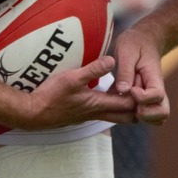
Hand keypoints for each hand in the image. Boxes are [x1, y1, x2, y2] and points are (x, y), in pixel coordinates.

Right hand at [10, 56, 135, 131]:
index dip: (139, 97)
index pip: (127, 105)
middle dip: (136, 108)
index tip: (144, 86)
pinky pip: (101, 114)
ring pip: (113, 116)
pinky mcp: (78, 116)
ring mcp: (86, 116)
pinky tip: (104, 96)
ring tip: (127, 94)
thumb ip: (93, 69)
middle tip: (143, 96)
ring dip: (122, 108)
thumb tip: (112, 60)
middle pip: (125, 117)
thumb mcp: (72, 77)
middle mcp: (95, 114)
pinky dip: (109, 107)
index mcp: (98, 105)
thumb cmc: (51, 96)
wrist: (32, 113)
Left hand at [108, 26, 169, 124]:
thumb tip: (124, 90)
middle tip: (130, 103)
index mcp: (154, 77)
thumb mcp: (126, 51)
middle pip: (163, 113)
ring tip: (124, 103)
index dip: (143, 97)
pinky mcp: (144, 101)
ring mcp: (152, 98)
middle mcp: (157, 90)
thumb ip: (125, 71)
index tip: (131, 88)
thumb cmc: (135, 43)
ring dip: (141, 117)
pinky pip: (145, 115)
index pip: (157, 96)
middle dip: (146, 114)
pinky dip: (133, 116)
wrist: (142, 40)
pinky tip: (119, 102)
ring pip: (156, 119)